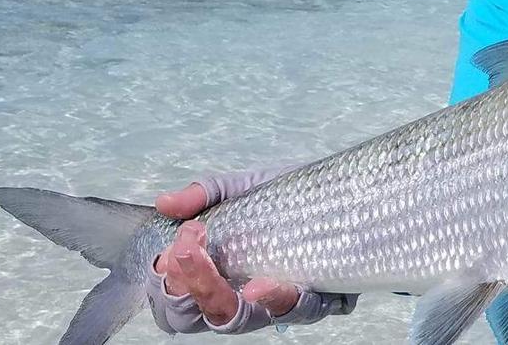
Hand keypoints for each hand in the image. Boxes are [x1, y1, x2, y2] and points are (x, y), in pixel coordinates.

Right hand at [146, 168, 358, 334]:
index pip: (181, 299)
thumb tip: (166, 203)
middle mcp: (249, 298)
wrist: (341, 187)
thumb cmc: (286, 197)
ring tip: (228, 277)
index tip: (174, 250)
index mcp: (222, 276)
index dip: (171, 284)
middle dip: (196, 286)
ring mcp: (284, 302)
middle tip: (187, 253)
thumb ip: (204, 195)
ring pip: (248, 319)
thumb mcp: (241, 188)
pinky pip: (302, 311)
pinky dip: (280, 300)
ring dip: (230, 298)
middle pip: (211, 314)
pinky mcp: (325, 298)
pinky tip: (266, 284)